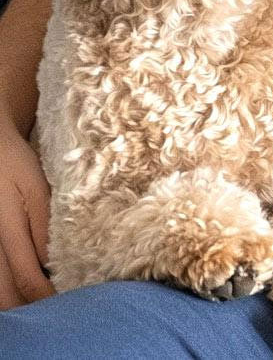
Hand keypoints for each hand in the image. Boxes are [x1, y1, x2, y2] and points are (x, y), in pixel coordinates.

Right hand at [0, 118, 55, 307]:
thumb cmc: (16, 167)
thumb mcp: (38, 188)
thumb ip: (43, 224)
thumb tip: (50, 263)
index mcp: (6, 228)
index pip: (25, 277)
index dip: (45, 294)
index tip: (66, 300)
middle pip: (4, 293)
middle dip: (29, 305)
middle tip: (56, 306)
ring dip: (16, 298)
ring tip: (42, 297)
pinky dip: (6, 284)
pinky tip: (24, 283)